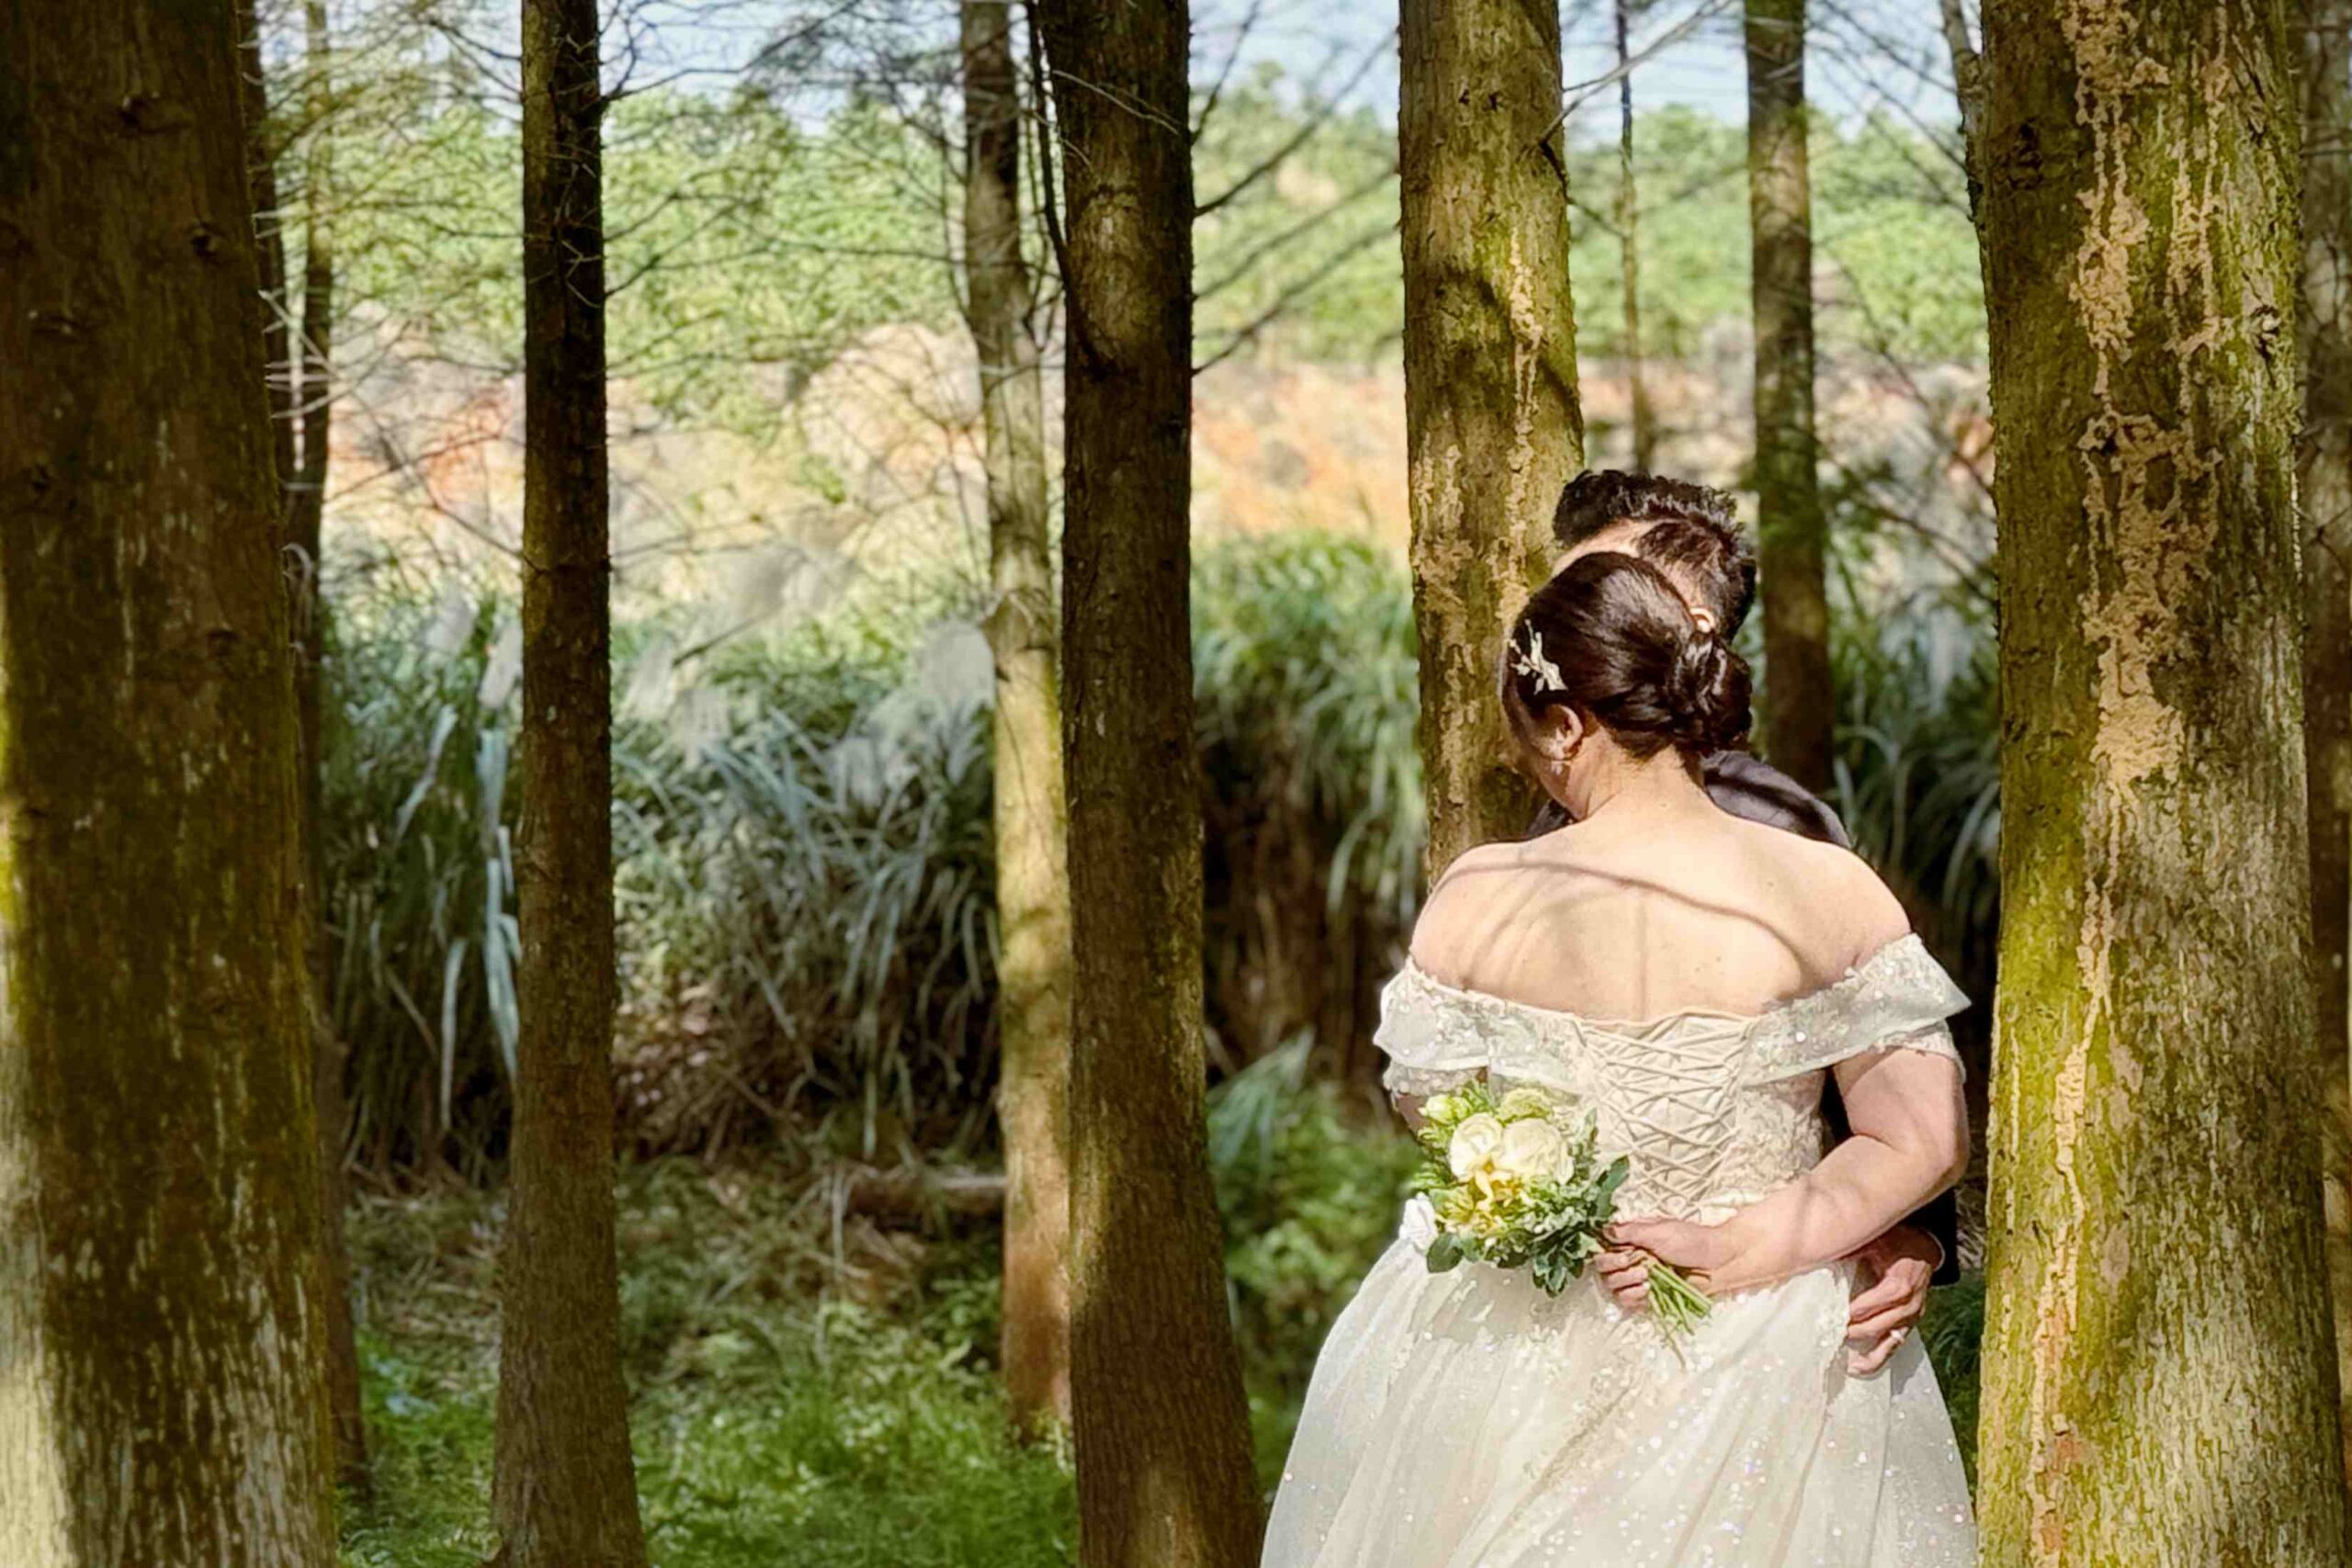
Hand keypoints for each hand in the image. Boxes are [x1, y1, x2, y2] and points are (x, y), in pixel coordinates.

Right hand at [1595, 1216, 1738, 1312]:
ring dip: (1625, 1282)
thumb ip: (1630, 1232)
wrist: (1718, 1263)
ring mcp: (1639, 1278)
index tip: (1622, 1254)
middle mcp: (1632, 1258)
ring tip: (1645, 1277)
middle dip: (1615, 1267)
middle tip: (1635, 1264)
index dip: (1606, 1253)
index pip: (1603, 1247)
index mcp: (1632, 1239)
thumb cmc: (1692, 1241)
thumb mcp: (1659, 1230)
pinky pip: (1627, 1302)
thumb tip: (1604, 1230)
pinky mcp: (1648, 1295)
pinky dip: (1633, 1297)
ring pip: (1613, 1286)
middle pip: (1603, 1268)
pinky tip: (1646, 1291)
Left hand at [1843, 1225, 1938, 1375]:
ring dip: (1867, 1352)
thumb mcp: (1876, 1240)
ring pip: (1889, 1341)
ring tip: (1845, 1362)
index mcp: (1901, 1284)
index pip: (1874, 1303)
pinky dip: (1878, 1358)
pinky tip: (1860, 1368)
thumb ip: (1853, 1248)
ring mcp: (1912, 1317)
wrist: (1925, 1247)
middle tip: (1831, 1334)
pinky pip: (1895, 1346)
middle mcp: (1910, 1304)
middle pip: (1879, 1324)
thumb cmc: (1898, 1242)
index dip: (1854, 1311)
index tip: (1833, 1316)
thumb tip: (1822, 1251)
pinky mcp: (1910, 1324)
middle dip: (1855, 1331)